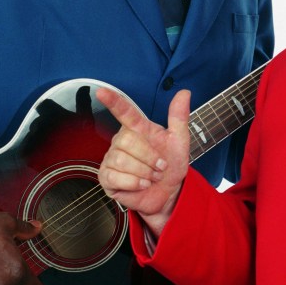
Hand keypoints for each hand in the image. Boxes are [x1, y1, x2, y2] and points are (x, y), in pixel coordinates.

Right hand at [97, 87, 189, 232]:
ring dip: (144, 172)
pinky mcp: (107, 177)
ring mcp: (112, 159)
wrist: (169, 192)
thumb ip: (179, 117)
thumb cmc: (170, 165)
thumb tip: (184, 93)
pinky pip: (115, 177)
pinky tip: (142, 184)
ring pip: (121, 160)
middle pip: (127, 141)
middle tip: (160, 167)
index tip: (101, 91)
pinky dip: (134, 183)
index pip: (123, 111)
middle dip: (149, 157)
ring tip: (153, 177)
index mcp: (138, 128)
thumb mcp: (180, 141)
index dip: (112, 101)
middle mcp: (122, 141)